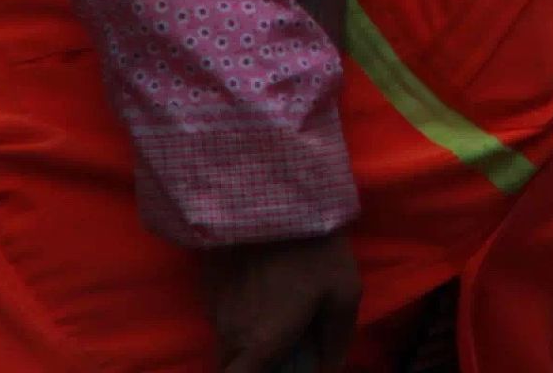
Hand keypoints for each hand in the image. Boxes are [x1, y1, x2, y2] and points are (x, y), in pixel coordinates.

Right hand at [204, 231, 361, 372]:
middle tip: (283, 342)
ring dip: (246, 336)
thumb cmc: (315, 248)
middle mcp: (230, 333)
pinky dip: (238, 311)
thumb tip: (330, 368)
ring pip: (225, 339)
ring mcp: (214, 307)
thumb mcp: (344, 293)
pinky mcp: (208, 283)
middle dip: (254, 362)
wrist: (274, 195)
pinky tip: (262, 285)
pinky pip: (220, 313)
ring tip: (276, 307)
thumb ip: (337, 339)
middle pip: (232, 365)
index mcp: (262, 344)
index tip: (279, 368)